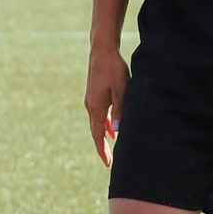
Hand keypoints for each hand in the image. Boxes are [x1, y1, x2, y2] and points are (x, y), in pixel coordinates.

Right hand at [85, 46, 129, 166]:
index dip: (102, 150)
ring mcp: (92, 100)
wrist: (102, 51)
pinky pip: (99, 114)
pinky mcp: (95, 94)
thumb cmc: (114, 69)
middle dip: (102, 146)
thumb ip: (119, 111)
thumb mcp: (121, 90)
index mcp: (96, 107)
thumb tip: (117, 132)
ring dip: (104, 135)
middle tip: (109, 161)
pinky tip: (112, 128)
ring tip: (111, 148)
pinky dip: (105, 123)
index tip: (107, 163)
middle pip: (96, 131)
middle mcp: (91, 106)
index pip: (98, 135)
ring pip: (98, 123)